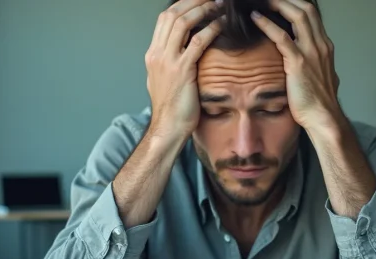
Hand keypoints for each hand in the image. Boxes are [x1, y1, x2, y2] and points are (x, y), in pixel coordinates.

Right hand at [146, 0, 222, 138]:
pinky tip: (222, 24)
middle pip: (172, 14)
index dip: (183, 4)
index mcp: (153, 54)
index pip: (164, 18)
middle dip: (193, 1)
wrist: (168, 128)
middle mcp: (157, 54)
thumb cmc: (172, 107)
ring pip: (182, 22)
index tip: (200, 0)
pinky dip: (211, 29)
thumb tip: (184, 50)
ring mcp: (167, 61)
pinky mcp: (182, 71)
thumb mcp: (165, 80)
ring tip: (219, 5)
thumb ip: (171, 62)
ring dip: (203, 9)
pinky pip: (197, 42)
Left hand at [250, 0, 341, 132]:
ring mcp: (311, 52)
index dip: (295, 4)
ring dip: (278, 4)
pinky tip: (255, 18)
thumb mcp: (320, 76)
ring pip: (297, 15)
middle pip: (306, 8)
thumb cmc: (318, 102)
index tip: (279, 3)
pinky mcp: (299, 63)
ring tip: (261, 2)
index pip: (312, 14)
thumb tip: (306, 63)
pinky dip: (267, 24)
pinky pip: (282, 37)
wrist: (323, 117)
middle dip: (287, 0)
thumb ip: (313, 64)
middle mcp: (320, 45)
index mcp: (324, 47)